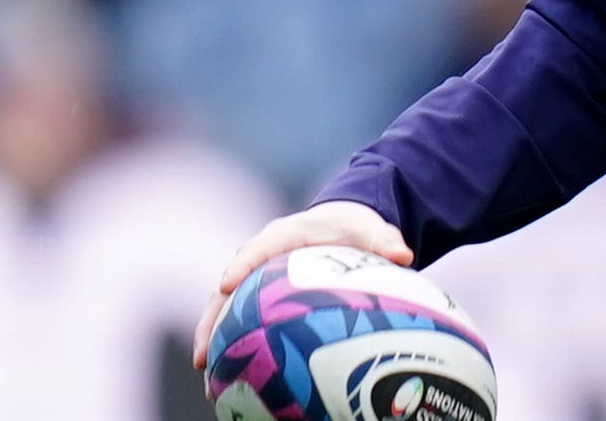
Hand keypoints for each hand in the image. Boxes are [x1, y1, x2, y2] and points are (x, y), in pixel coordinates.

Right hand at [191, 200, 413, 371]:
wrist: (340, 225)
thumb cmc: (351, 227)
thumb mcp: (368, 228)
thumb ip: (384, 239)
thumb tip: (403, 253)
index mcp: (282, 235)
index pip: (256, 248)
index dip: (240, 266)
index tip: (226, 285)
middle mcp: (258, 257)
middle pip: (226, 288)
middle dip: (211, 320)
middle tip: (202, 355)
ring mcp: (253, 278)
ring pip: (224, 310)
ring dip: (213, 340)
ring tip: (207, 376)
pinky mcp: (256, 297)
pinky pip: (239, 322)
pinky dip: (233, 345)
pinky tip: (232, 380)